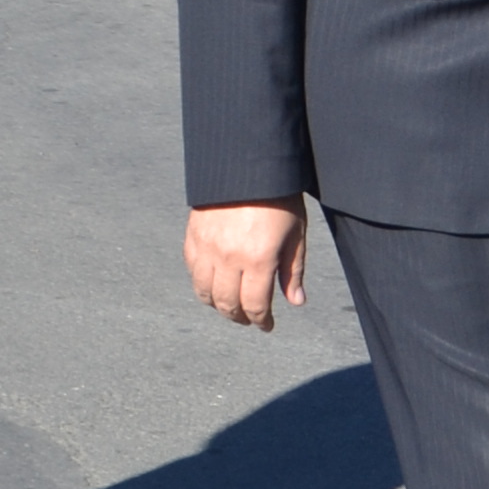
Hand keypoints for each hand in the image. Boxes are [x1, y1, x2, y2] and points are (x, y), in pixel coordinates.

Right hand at [184, 201, 306, 329]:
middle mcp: (229, 257)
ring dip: (217, 305)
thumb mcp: (296, 233)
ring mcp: (207, 247)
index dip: (261, 321)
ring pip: (204, 292)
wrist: (248, 163)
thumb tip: (295, 301)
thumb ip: (293, 270)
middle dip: (239, 317)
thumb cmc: (279, 196)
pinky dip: (201, 283)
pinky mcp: (193, 236)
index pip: (254, 305)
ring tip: (230, 306)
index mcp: (258, 258)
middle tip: (248, 319)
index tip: (266, 325)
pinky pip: (192, 271)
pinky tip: (213, 283)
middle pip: (227, 304)